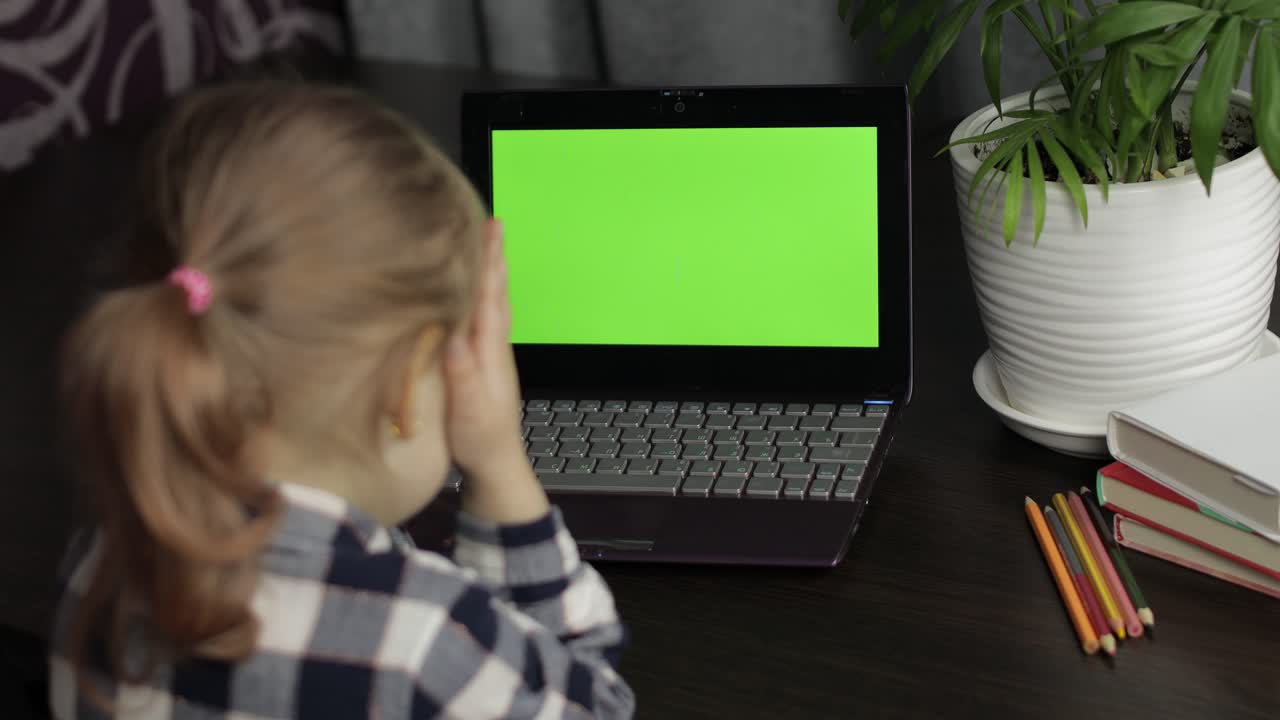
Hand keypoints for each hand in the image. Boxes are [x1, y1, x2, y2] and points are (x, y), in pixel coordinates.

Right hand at [443, 221, 547, 521]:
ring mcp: (491, 354)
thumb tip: (456, 337)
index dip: (488, 262)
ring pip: (492, 303)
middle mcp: (494, 346)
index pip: (490, 297)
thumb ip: (462, 374)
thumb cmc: (478, 439)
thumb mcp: (467, 410)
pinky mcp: (483, 362)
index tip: (490, 229)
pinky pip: (484, 318)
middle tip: (492, 221)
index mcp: (489, 351)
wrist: (496, 464)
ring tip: (486, 245)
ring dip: (490, 273)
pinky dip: (482, 295)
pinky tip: (475, 293)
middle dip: (493, 257)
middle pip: (496, 292)